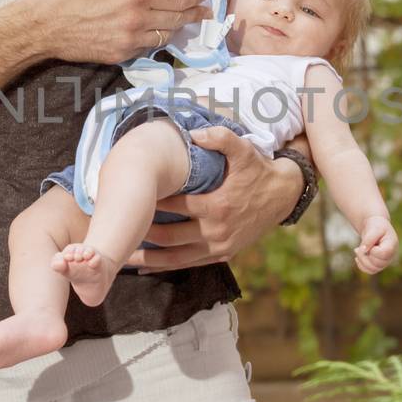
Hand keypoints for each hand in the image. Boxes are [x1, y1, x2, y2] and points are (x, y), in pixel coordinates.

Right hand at [17, 0, 210, 64]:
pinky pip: (147, 48)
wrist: (42, 25)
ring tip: (184, 21)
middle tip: (205, 10)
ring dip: (177, 28)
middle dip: (194, 13)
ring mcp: (130, 41)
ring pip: (165, 36)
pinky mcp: (121, 56)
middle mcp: (139, 19)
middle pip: (177, 18)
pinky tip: (157, 32)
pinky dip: (155, 39)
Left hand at [125, 126, 299, 271]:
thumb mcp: (243, 149)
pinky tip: (145, 268)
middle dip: (143, 234)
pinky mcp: (223, 254)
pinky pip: (189, 264)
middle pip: (170, 236)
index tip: (129, 201)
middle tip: (117, 231)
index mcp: (217, 205)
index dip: (151, 204)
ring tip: (123, 257)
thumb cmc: (258, 170)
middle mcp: (216, 231)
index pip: (175, 206)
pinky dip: (166, 267)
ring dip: (149, 258)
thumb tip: (193, 133)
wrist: (284, 194)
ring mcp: (220, 246)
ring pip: (177, 257)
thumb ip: (219, 138)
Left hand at [354, 216, 397, 273]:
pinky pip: (370, 271)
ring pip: (373, 269)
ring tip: (357, 250)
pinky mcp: (378, 265)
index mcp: (392, 245)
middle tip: (359, 247)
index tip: (370, 243)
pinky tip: (358, 257)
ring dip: (362, 260)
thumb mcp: (373, 228)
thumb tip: (364, 251)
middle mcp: (391, 256)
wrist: (375, 227)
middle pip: (377, 264)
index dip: (373, 251)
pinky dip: (361, 266)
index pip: (383, 254)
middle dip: (364, 256)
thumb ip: (369, 239)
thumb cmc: (376, 225)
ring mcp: (385, 261)